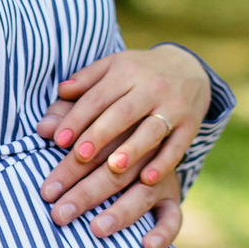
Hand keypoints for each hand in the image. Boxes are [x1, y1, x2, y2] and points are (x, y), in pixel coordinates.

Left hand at [35, 45, 210, 247]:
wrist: (189, 68)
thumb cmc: (138, 73)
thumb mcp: (112, 67)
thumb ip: (85, 81)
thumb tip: (59, 93)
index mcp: (126, 71)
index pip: (98, 96)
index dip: (77, 117)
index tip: (58, 139)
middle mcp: (150, 87)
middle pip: (121, 114)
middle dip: (99, 135)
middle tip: (77, 157)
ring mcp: (173, 107)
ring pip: (151, 130)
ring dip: (132, 149)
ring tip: (112, 168)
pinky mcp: (190, 126)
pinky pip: (177, 146)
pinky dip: (163, 163)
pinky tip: (147, 180)